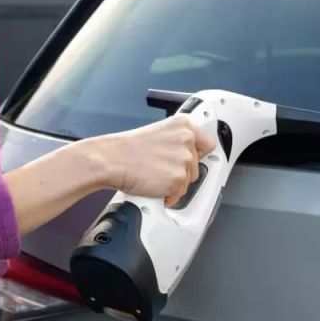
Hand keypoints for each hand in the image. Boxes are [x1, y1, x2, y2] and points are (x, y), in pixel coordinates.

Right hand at [95, 116, 217, 207]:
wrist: (111, 159)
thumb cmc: (127, 149)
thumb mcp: (157, 133)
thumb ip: (176, 140)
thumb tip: (188, 153)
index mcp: (183, 125)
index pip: (207, 143)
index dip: (197, 155)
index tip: (192, 160)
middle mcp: (186, 140)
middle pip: (197, 165)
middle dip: (182, 171)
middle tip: (161, 168)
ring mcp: (183, 160)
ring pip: (189, 180)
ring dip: (174, 183)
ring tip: (154, 175)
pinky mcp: (178, 179)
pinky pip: (179, 194)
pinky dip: (167, 194)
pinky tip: (153, 184)